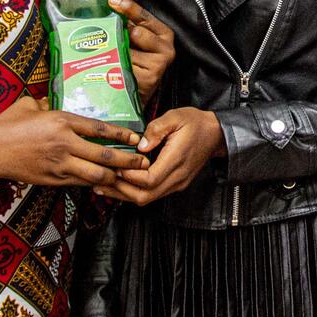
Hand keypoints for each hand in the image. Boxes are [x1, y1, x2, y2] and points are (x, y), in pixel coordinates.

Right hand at [0, 97, 149, 189]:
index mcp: (61, 121)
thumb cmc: (7, 123)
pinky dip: (93, 184)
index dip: (123, 135)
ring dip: (114, 178)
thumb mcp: (30, 104)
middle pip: (105, 158)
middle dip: (127, 162)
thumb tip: (56, 101)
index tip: (137, 138)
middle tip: (143, 163)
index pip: (100, 129)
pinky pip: (79, 183)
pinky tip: (103, 183)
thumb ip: (48, 103)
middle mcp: (64, 144)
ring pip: (95, 176)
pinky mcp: (51, 180)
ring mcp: (58, 165)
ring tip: (128, 177)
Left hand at [98, 108, 223, 206]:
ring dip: (124, 194)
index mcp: (177, 160)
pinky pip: (151, 194)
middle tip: (100, 181)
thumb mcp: (175, 117)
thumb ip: (156, 129)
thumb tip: (139, 144)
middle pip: (145, 196)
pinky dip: (133, 191)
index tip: (115, 167)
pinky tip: (119, 184)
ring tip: (103, 185)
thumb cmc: (195, 123)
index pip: (149, 179)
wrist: (216, 135)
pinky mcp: (174, 184)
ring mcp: (176, 184)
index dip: (129, 177)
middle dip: (121, 191)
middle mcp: (177, 177)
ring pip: (147, 198)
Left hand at [110, 0, 173, 103]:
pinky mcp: (150, 77)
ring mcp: (160, 63)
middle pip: (136, 32)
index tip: (112, 1)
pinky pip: (126, 65)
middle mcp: (167, 48)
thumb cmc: (137, 63)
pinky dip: (117, 67)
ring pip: (128, 50)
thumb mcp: (136, 41)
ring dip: (116, 53)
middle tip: (112, 40)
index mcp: (164, 33)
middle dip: (121, 34)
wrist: (138, 92)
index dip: (128, 8)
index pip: (144, 16)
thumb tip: (110, 9)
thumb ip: (130, 26)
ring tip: (115, 60)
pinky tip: (117, 71)